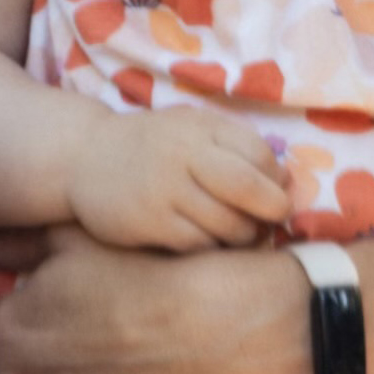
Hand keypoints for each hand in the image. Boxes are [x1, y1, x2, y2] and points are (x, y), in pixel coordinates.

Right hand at [61, 107, 294, 249]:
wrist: (84, 157)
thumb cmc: (152, 146)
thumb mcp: (193, 130)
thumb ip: (236, 148)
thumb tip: (288, 181)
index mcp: (201, 127)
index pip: (260, 155)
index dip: (276, 180)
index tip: (273, 193)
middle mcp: (183, 154)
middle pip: (249, 189)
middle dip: (270, 211)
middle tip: (267, 220)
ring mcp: (164, 189)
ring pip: (228, 225)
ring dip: (241, 235)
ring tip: (231, 229)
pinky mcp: (148, 222)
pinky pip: (198, 244)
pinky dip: (209, 246)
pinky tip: (198, 235)